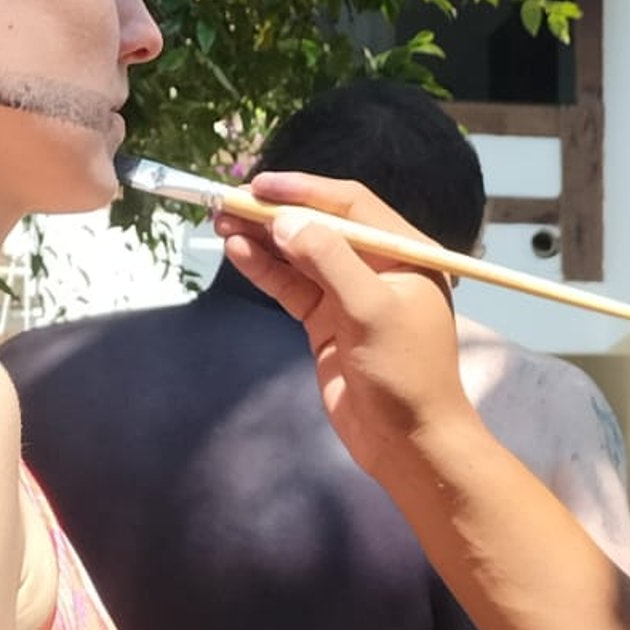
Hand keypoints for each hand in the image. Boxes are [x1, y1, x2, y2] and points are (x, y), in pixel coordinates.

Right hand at [216, 172, 477, 484]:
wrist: (408, 443)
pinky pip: (292, 286)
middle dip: (275, 214)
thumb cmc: (405, 374)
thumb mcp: (371, 311)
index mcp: (405, 253)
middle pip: (319, 226)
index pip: (351, 205)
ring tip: (221, 221)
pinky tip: (238, 252)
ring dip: (263, 239)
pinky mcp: (326, 324)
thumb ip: (329, 261)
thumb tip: (285, 221)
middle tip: (228, 202)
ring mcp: (349, 296)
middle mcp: (377, 267)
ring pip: (299, 255)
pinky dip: (265, 269)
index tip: (260, 186)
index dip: (304, 190)